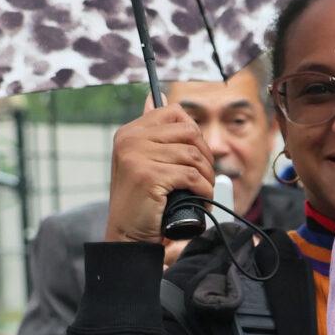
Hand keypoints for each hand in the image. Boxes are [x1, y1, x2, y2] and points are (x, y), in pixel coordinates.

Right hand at [103, 105, 214, 246]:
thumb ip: (151, 133)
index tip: (197, 155)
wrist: (127, 238)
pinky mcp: (148, 175)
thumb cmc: (140, 204)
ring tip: (203, 192)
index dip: (193, 133)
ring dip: (207, 177)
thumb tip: (157, 95)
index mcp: (129, 132)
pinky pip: (192, 175)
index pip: (173, 113)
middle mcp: (130, 140)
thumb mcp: (141, 161)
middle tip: (205, 177)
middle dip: (205, 155)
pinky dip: (204, 190)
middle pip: (188, 132)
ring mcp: (137, 156)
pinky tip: (201, 200)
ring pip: (193, 155)